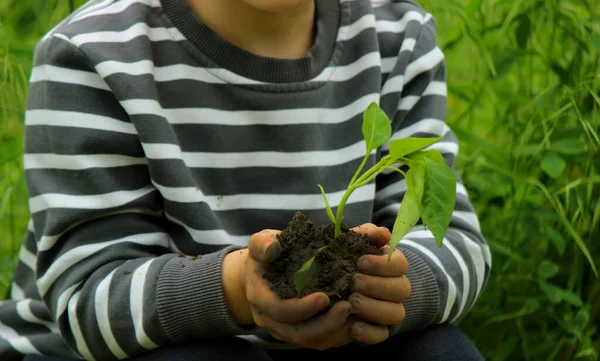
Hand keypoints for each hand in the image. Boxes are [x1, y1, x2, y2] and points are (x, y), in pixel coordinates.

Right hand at [241, 230, 355, 349]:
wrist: (261, 272)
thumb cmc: (264, 255)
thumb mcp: (260, 242)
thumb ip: (262, 244)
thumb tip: (272, 247)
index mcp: (259, 296)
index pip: (277, 310)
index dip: (300, 307)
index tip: (324, 297)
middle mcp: (270, 319)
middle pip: (297, 333)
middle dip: (324, 324)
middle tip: (347, 307)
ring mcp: (285, 329)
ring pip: (310, 340)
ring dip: (334, 330)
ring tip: (355, 312)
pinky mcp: (300, 332)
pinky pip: (319, 340)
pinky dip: (338, 333)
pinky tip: (354, 319)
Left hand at [349, 224, 410, 344]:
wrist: (331, 283)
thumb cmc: (346, 258)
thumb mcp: (352, 242)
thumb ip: (366, 234)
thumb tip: (382, 234)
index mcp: (392, 265)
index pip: (401, 264)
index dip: (383, 264)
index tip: (361, 262)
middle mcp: (396, 288)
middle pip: (402, 289)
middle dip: (377, 285)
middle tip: (354, 282)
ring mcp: (389, 310)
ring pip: (396, 313)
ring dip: (374, 308)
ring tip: (351, 302)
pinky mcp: (378, 329)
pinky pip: (382, 335)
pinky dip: (369, 333)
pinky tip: (353, 326)